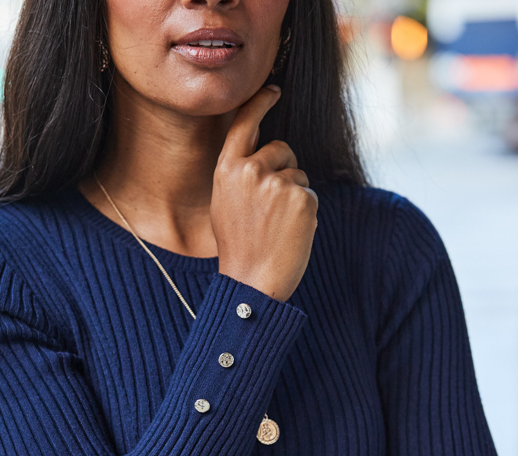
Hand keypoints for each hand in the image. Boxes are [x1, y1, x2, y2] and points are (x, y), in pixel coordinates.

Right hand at [212, 86, 317, 302]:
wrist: (252, 284)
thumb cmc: (239, 249)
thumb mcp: (226, 205)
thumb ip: (242, 176)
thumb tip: (267, 159)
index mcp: (227, 171)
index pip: (245, 125)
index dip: (260, 104)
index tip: (273, 90)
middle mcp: (250, 171)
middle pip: (282, 150)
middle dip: (285, 170)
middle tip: (272, 210)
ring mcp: (276, 183)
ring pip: (298, 176)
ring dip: (295, 197)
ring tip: (277, 227)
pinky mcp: (300, 198)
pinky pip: (311, 196)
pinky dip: (306, 214)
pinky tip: (290, 233)